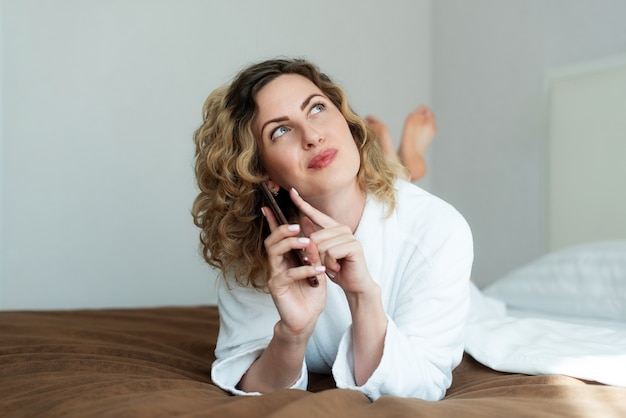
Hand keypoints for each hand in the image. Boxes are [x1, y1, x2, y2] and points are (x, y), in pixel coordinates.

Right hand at [262, 206, 326, 336]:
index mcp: (284, 258)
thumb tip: (312, 232)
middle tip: (297, 226)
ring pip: (274, 253)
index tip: (269, 205)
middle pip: (271, 241)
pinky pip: (288, 274)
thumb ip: (313, 252)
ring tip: (307, 242)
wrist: (306, 320)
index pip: (276, 236)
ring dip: (290, 245)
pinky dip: (304, 269)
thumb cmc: (310, 294)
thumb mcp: (315, 268)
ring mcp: (275, 276)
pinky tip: (318, 269)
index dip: (271, 221)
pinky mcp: (277, 288)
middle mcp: (276, 265)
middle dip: (282, 230)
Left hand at [289, 188, 376, 296]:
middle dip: (314, 255)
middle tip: (323, 264)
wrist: (355, 285)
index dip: (302, 203)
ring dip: (322, 261)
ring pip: (320, 245)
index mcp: (333, 227)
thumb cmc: (338, 269)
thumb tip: (302, 220)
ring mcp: (349, 235)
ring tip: (331, 266)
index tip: (292, 192)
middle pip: (313, 236)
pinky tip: (337, 267)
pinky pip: (330, 252)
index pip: (315, 213)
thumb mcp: (321, 254)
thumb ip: (313, 238)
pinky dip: (329, 264)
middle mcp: (342, 228)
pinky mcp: (354, 245)